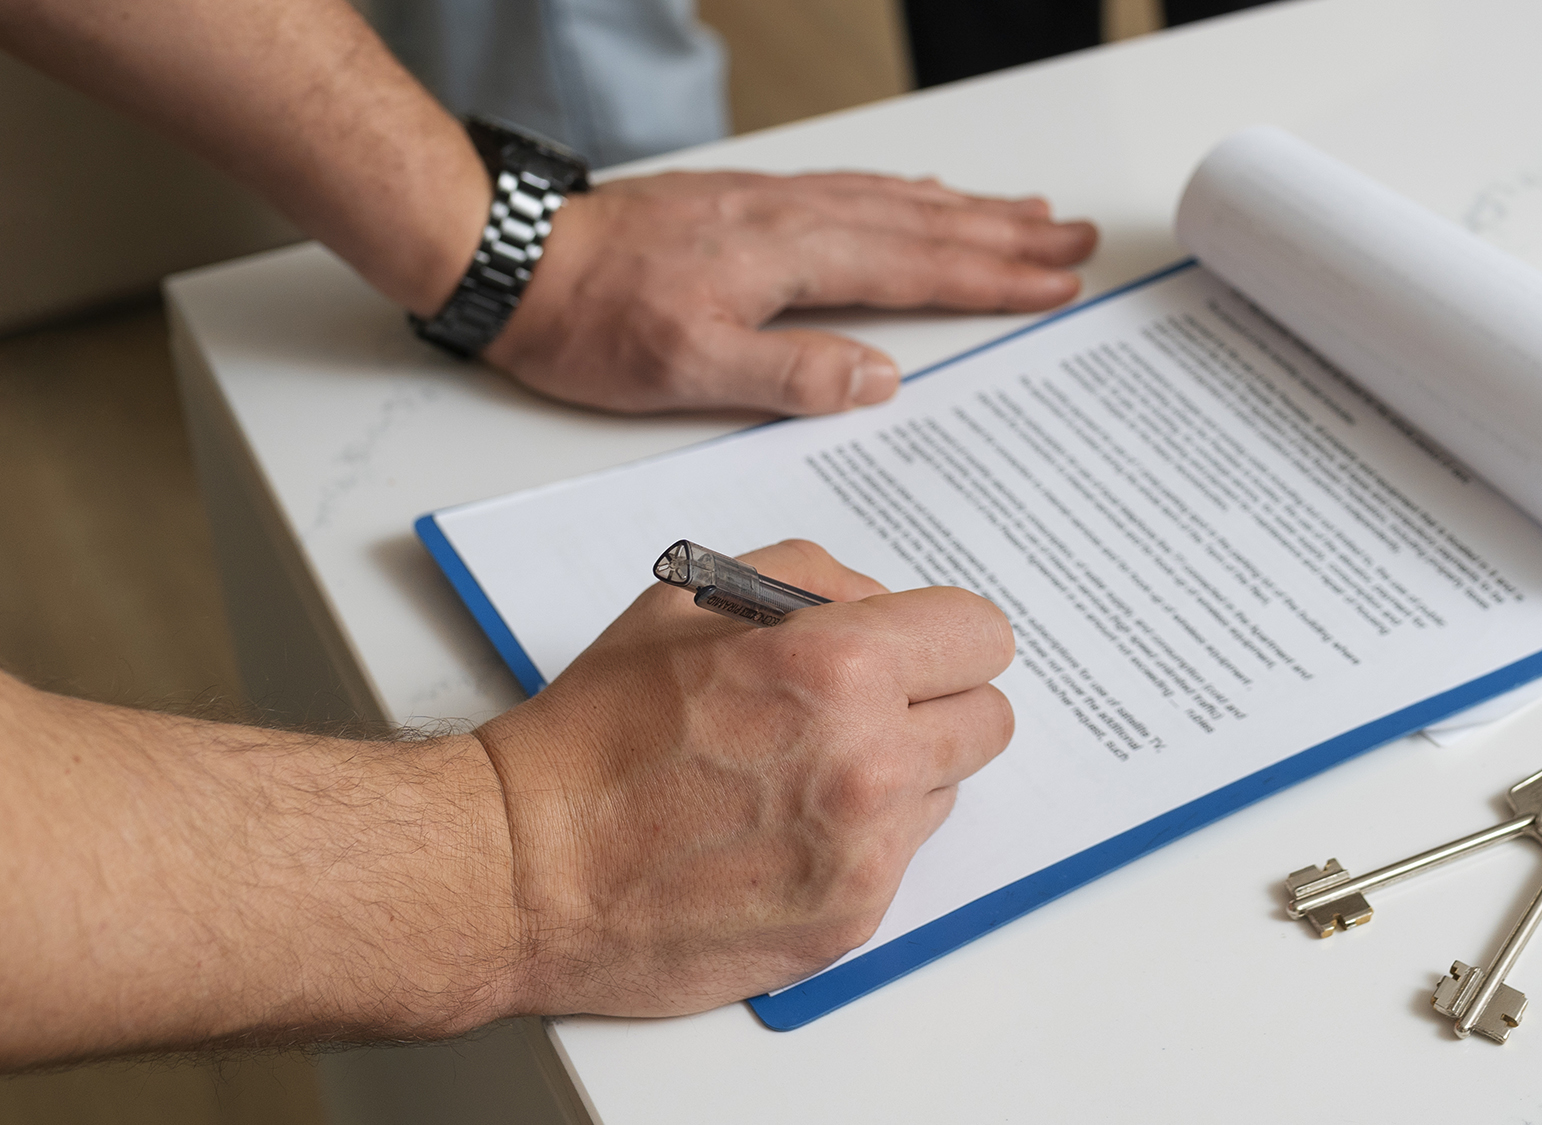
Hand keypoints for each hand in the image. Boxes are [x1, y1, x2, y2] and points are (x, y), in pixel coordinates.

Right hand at [474, 540, 1015, 1015]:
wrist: (531, 866)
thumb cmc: (602, 730)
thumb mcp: (693, 598)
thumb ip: (817, 578)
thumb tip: (887, 605)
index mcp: (840, 667)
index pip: (981, 635)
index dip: (943, 637)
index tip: (915, 649)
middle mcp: (869, 761)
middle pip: (988, 719)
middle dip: (935, 704)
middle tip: (866, 709)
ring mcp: (866, 851)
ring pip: (947, 790)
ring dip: (900, 775)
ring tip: (804, 775)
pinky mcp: (853, 918)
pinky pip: (903, 858)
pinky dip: (861, 841)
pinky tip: (784, 831)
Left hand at [485, 171, 1097, 414]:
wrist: (516, 258)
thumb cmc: (593, 322)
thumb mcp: (688, 370)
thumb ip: (791, 372)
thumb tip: (882, 375)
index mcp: (790, 255)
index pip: (916, 265)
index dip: (993, 276)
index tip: (1057, 279)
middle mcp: (792, 216)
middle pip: (922, 220)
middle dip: (1005, 234)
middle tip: (1074, 237)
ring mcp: (772, 202)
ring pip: (894, 197)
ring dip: (967, 208)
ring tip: (1028, 213)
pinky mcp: (748, 202)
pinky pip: (856, 188)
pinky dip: (907, 193)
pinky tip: (923, 197)